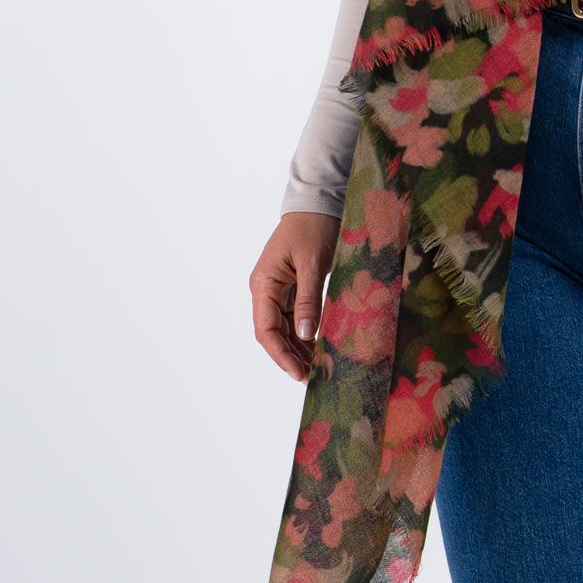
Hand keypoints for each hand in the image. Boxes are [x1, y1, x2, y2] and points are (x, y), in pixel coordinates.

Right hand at [250, 211, 340, 380]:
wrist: (317, 204)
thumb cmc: (313, 228)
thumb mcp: (313, 264)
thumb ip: (309, 299)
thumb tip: (305, 335)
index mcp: (263, 285)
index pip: (266, 330)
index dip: (281, 355)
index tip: (298, 373)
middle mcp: (265, 291)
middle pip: (273, 334)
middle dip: (290, 357)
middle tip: (313, 378)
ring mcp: (277, 290)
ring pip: (284, 329)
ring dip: (298, 349)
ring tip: (317, 369)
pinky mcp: (291, 289)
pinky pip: (295, 318)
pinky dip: (305, 334)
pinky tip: (319, 348)